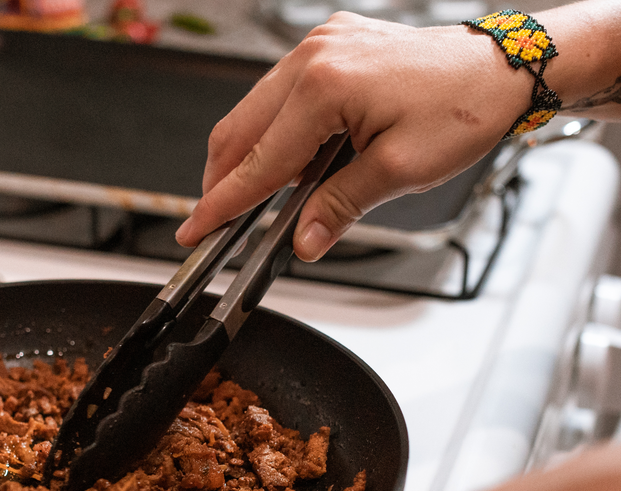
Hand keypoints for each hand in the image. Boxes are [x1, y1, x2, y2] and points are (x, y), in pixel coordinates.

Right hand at [175, 12, 530, 260]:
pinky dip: (272, 135)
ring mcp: (319, 47)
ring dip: (246, 158)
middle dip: (221, 180)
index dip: (222, 202)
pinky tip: (285, 165)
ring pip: (253, 111)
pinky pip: (279, 96)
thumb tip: (303, 240)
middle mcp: (314, 57)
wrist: (500, 69)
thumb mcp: (398, 172)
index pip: (257, 161)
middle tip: (212, 221)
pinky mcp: (329, 50)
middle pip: (239, 129)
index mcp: (326, 85)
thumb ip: (339, 206)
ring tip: (250, 201)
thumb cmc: (463, 108)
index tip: (194, 228)